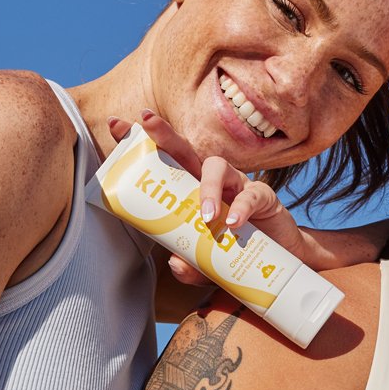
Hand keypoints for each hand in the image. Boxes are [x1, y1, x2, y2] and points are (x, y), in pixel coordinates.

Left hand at [109, 112, 313, 283]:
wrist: (274, 265)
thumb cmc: (232, 254)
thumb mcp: (204, 266)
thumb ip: (189, 267)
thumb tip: (176, 263)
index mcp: (189, 190)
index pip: (162, 162)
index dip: (140, 142)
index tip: (115, 125)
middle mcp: (210, 181)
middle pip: (185, 150)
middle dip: (164, 134)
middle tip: (148, 123)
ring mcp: (236, 186)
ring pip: (217, 167)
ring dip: (208, 188)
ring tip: (206, 216)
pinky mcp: (263, 198)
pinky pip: (251, 195)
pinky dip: (241, 209)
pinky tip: (232, 224)